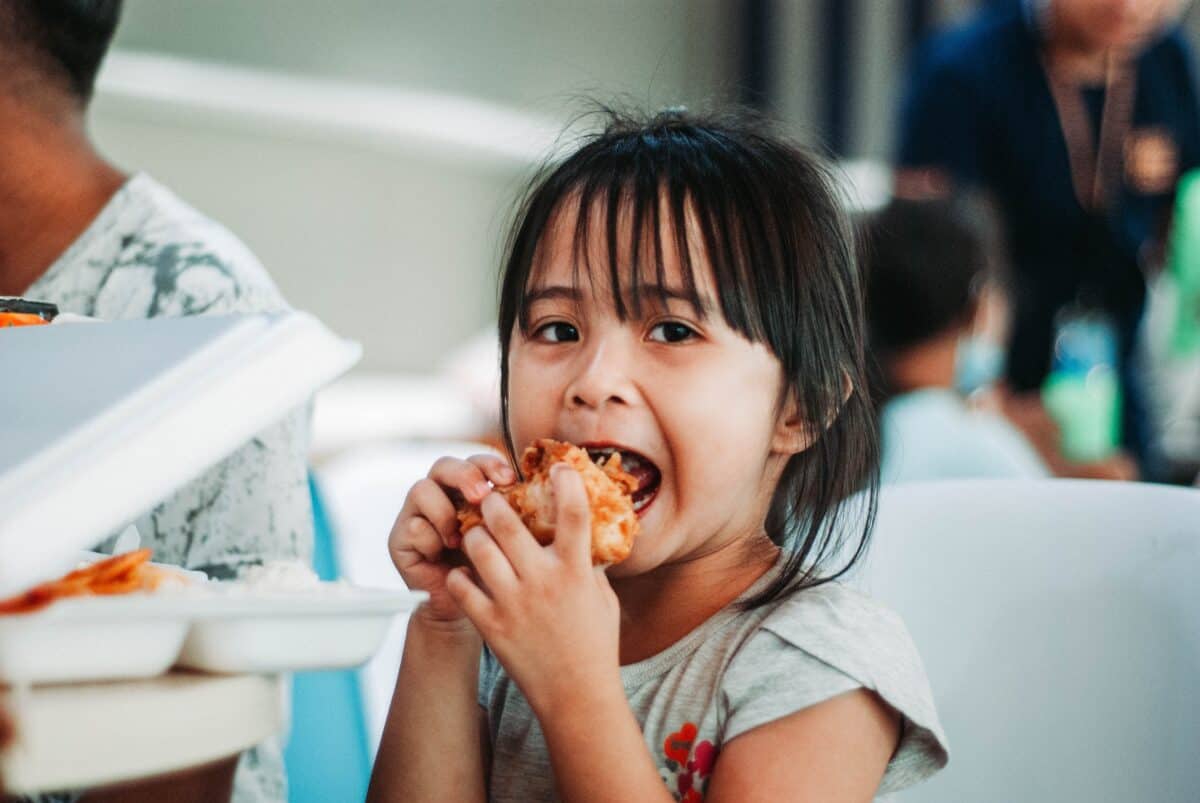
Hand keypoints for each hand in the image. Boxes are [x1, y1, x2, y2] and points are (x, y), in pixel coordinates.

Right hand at [388, 454, 514, 626]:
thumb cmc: (489, 570)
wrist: (464, 609)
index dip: (490, 464)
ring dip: (444, 511)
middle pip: (443, 465)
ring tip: (459, 536)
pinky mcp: (400, 538)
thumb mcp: (507, 539)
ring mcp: (416, 515)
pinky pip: (412, 527)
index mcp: (466, 490)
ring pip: (421, 490)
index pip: (475, 462)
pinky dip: (431, 540)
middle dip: (465, 476)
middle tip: (482, 496)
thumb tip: (543, 494)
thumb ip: (514, 514)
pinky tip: (443, 555)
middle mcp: (440, 496)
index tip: (510, 479)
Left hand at [446, 463, 621, 714]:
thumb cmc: (595, 645)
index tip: (559, 466)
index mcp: (576, 571)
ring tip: (475, 535)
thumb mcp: (602, 598)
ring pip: (477, 549)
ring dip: (474, 536)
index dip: (566, 482)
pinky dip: (459, 576)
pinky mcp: (491, 625)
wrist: (576, 695)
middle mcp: (542, 581)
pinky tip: (466, 575)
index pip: (574, 514)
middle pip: (507, 523)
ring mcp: (513, 603)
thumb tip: (590, 536)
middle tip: (491, 500)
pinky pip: (461, 586)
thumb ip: (592, 565)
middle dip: (494, 503)